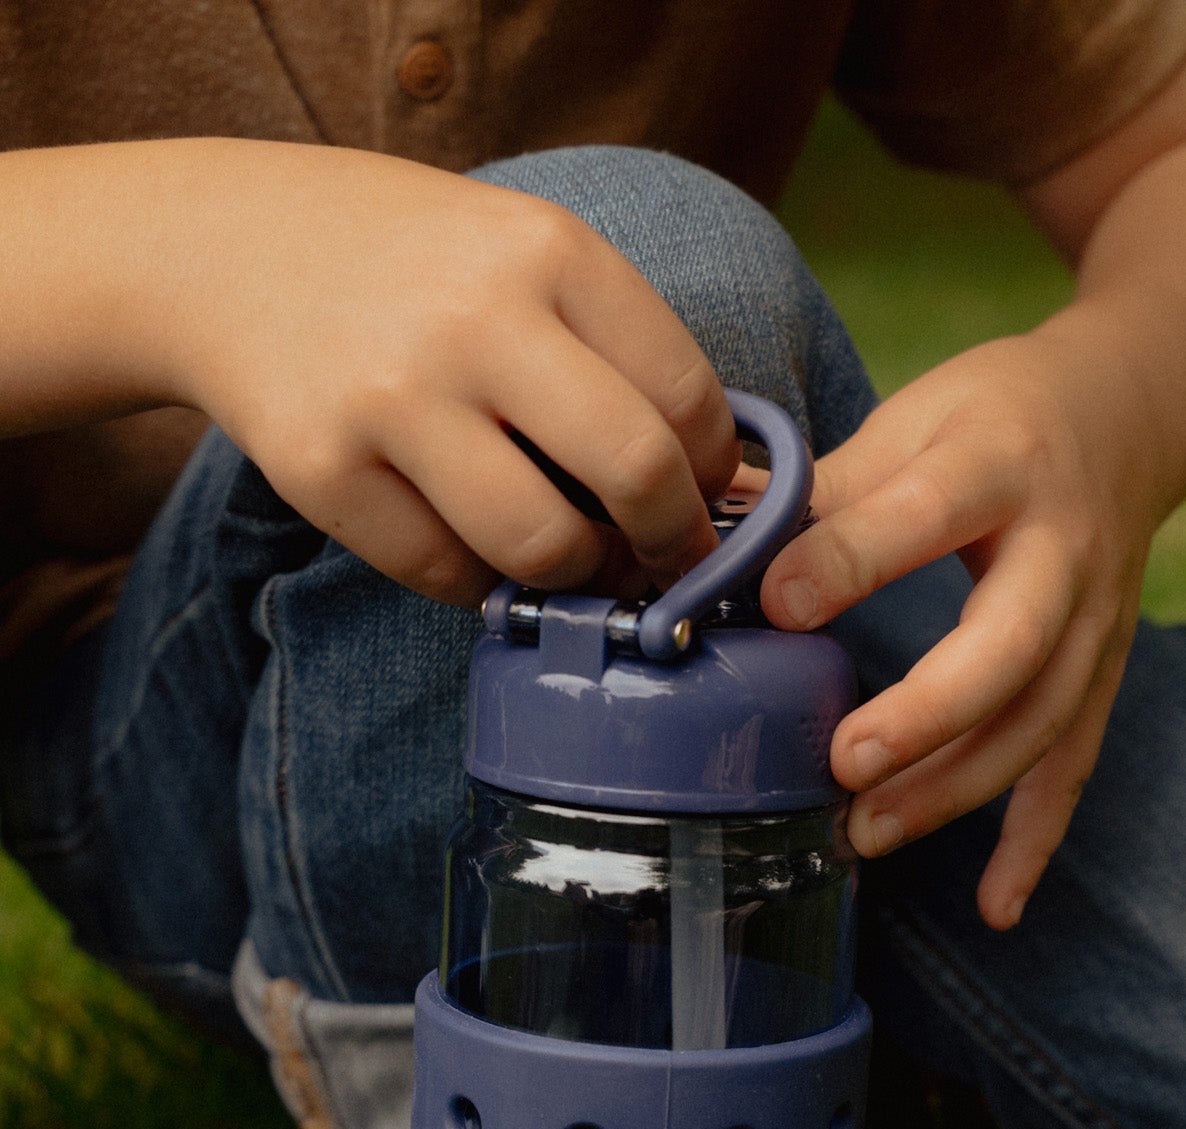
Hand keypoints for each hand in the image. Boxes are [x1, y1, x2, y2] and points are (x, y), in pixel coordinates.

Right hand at [155, 143, 737, 603]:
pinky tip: (475, 547)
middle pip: (635, 474)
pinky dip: (478, 584)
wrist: (226, 248)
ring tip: (567, 559)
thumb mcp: (521, 250)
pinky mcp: (322, 470)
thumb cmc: (411, 266)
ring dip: (573, 577)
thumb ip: (615, 343)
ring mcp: (391, 398)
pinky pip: (445, 576)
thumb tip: (720, 482)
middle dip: (669, 541)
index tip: (704, 503)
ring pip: (541, 547)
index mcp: (546, 251)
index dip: (713, 475)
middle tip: (662, 560)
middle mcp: (473, 320)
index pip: (688, 395)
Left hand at [761, 330, 1152, 928]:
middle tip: (844, 761)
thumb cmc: (994, 417)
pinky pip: (1073, 769)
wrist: (1128, 410)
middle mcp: (1064, 551)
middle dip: (928, 714)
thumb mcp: (916, 416)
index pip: (927, 515)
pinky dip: (1033, 844)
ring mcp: (1095, 623)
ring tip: (865, 834)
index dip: (851, 559)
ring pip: (1039, 724)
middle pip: (1010, 648)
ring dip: (955, 790)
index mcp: (999, 463)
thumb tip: (707, 538)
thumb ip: (828, 488)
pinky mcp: (1102, 676)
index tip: (776, 604)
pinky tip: (993, 908)